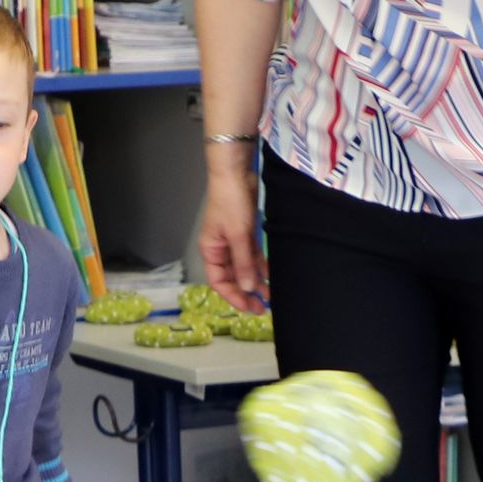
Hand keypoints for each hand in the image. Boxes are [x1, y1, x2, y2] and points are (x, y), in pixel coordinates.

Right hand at [197, 166, 266, 312]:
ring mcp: (233, 241)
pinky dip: (261, 266)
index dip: (233, 296)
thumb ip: (243, 263)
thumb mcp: (238, 235)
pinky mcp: (245, 233)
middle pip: (233, 277)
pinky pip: (252, 255)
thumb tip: (248, 289)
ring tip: (271, 296)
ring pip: (244, 268)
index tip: (249, 307)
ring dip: (256, 281)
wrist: (236, 173)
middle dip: (246, 292)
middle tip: (262, 308)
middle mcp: (220, 249)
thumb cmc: (230, 202)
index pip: (219, 282)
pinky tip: (272, 275)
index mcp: (211, 251)